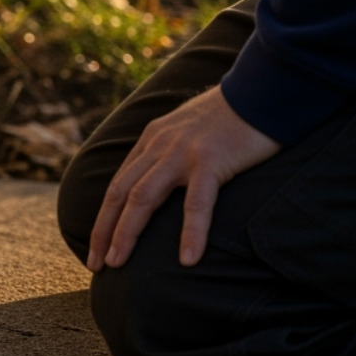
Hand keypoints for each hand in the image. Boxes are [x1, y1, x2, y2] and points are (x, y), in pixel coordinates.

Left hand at [88, 86, 280, 270]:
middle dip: (104, 231)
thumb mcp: (186, 130)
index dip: (104, 217)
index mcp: (151, 140)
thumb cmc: (229, 117)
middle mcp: (158, 146)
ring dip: (127, 233)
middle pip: (120, 194)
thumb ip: (169, 152)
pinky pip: (197, 203)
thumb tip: (160, 182)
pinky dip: (191, 231)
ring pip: (143, 198)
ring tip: (118, 264)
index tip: (97, 246)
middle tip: (95, 263)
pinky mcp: (211, 160)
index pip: (118, 184)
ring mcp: (182, 153)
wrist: (260, 91)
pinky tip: (187, 259)